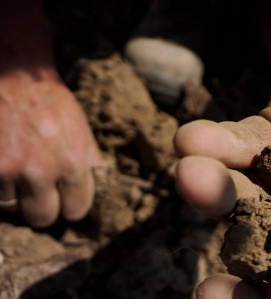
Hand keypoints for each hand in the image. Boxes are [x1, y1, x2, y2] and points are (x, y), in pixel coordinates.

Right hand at [0, 70, 103, 227]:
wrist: (16, 76)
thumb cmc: (53, 103)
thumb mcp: (83, 131)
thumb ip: (92, 163)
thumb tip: (98, 187)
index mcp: (72, 162)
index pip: (76, 210)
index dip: (72, 206)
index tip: (67, 199)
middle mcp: (40, 170)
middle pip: (43, 218)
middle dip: (44, 209)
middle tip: (42, 193)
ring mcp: (8, 169)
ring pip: (12, 208)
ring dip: (17, 196)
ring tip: (21, 172)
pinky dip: (0, 187)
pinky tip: (7, 168)